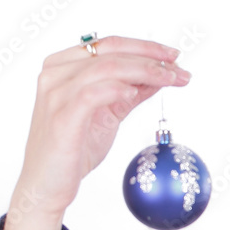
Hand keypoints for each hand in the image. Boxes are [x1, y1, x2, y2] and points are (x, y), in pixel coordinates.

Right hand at [3, 36, 190, 229]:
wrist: (48, 183)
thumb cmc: (75, 148)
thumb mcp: (107, 115)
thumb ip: (128, 94)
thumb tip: (158, 77)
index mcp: (64, 66)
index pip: (109, 45)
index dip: (144, 47)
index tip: (174, 56)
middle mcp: (56, 73)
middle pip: (111, 52)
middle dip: (151, 58)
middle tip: (180, 69)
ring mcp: (56, 93)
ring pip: (106, 68)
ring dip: (145, 72)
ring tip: (171, 79)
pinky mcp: (62, 116)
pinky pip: (92, 93)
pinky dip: (117, 89)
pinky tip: (136, 93)